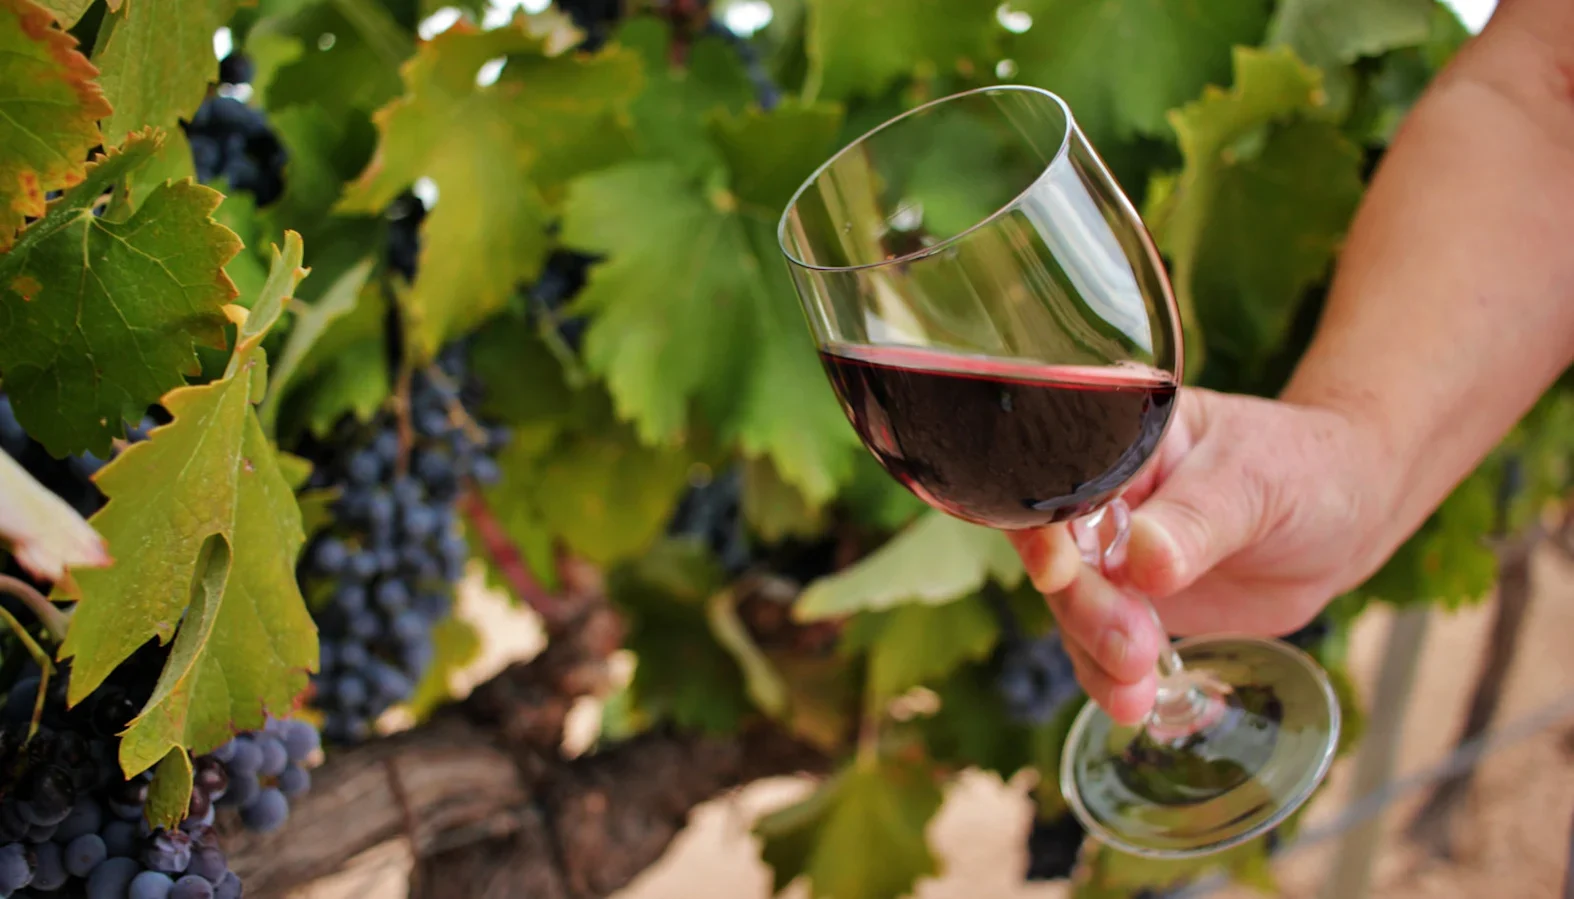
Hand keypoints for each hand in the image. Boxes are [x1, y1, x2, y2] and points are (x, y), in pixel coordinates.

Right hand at [1006, 387, 1396, 724]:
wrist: (1349, 516)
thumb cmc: (1305, 470)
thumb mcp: (1256, 482)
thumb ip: (1198, 518)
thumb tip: (1141, 560)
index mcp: (1117, 442)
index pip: (1052, 481)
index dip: (1041, 528)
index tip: (1059, 572)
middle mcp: (1102, 499)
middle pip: (1058, 556)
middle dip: (1084, 608)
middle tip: (1130, 648)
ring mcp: (1114, 555)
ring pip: (1073, 608)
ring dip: (1094, 653)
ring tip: (1133, 694)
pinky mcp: (1134, 605)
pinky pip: (1101, 644)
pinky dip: (1111, 678)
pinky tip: (1134, 702)